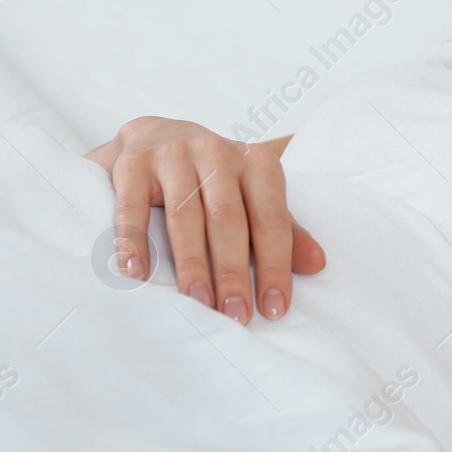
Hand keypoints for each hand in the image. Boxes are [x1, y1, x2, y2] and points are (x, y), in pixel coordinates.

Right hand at [86, 117, 325, 321]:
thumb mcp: (254, 197)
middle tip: (235, 316)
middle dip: (233, 273)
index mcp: (257, 164)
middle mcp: (218, 153)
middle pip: (228, 220)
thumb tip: (318, 265)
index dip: (275, 267)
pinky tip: (135, 274)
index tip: (274, 309)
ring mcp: (174, 155)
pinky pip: (133, 207)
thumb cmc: (215, 178)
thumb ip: (283, 231)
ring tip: (196, 303)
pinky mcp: (134, 164)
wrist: (156, 136)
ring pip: (184, 215)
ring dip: (191, 264)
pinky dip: (133, 241)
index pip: (271, 221)